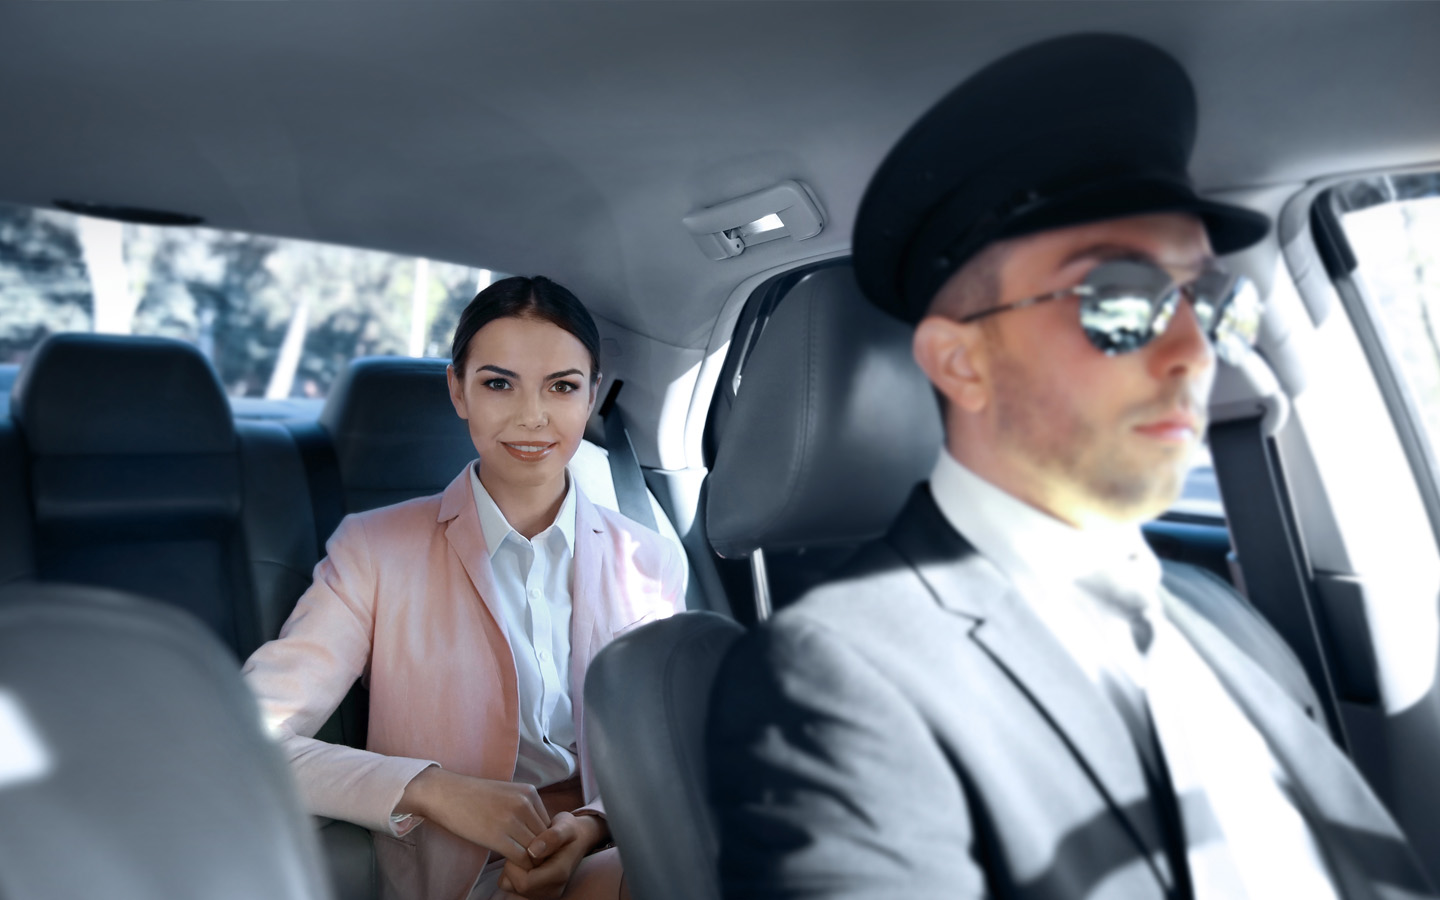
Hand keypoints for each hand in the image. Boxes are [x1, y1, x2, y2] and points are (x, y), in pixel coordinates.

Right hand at [397, 768, 549, 867]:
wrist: (444, 793)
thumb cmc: (473, 796)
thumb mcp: (507, 794)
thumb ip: (525, 809)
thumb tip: (538, 834)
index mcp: (530, 792)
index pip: (549, 824)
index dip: (543, 841)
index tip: (531, 850)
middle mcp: (525, 804)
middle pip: (546, 839)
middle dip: (540, 853)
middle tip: (528, 862)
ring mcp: (512, 819)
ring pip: (536, 850)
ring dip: (530, 862)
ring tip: (518, 865)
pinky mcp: (497, 836)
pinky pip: (521, 858)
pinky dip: (519, 867)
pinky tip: (509, 866)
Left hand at [496, 811, 606, 899]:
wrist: (577, 839)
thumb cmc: (569, 830)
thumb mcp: (566, 826)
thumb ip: (553, 836)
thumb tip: (533, 851)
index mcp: (558, 876)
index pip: (524, 882)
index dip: (518, 864)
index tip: (525, 845)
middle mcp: (552, 890)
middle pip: (517, 886)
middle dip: (513, 865)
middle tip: (524, 847)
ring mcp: (545, 894)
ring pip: (512, 887)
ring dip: (513, 869)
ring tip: (526, 854)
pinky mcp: (537, 893)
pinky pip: (512, 887)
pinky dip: (513, 874)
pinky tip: (525, 861)